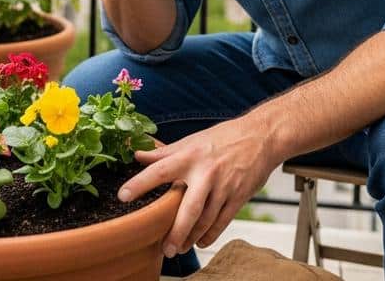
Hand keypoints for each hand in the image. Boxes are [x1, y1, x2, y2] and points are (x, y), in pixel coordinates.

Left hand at [117, 116, 279, 256]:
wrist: (261, 136)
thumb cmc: (223, 138)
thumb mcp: (191, 141)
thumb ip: (163, 152)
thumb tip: (137, 154)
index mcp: (190, 156)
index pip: (159, 170)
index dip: (140, 183)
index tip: (123, 196)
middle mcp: (206, 172)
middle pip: (188, 208)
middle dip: (176, 231)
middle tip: (164, 248)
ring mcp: (224, 186)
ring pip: (206, 220)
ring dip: (191, 237)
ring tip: (178, 248)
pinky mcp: (238, 196)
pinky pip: (222, 221)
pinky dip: (210, 234)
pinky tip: (200, 242)